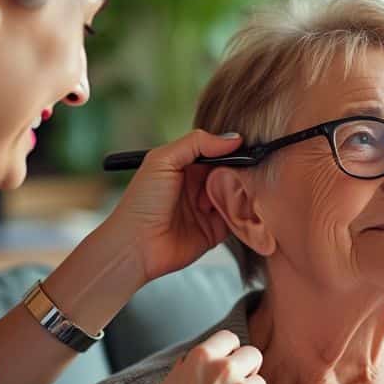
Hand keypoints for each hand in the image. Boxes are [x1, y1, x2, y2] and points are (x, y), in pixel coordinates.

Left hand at [108, 130, 244, 281]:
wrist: (137, 245)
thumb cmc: (142, 203)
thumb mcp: (163, 160)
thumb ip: (196, 143)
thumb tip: (232, 138)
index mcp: (184, 167)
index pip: (215, 153)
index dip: (230, 150)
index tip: (246, 149)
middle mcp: (196, 187)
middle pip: (228, 173)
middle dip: (238, 172)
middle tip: (244, 172)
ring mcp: (206, 210)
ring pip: (235, 195)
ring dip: (240, 192)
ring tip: (240, 191)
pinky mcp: (214, 231)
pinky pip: (236, 219)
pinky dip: (242, 213)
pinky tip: (243, 207)